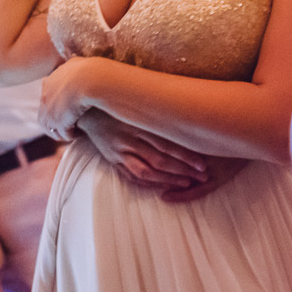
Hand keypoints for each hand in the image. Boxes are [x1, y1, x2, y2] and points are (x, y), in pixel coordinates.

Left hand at [38, 56, 106, 137]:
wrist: (90, 79)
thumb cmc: (89, 70)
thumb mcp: (77, 63)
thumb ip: (72, 64)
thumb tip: (73, 59)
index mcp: (48, 83)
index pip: (46, 99)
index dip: (56, 107)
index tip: (68, 110)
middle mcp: (45, 98)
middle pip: (45, 116)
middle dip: (56, 123)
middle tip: (69, 126)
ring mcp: (50, 111)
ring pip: (51, 128)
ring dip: (62, 132)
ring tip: (74, 133)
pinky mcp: (59, 123)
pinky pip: (63, 134)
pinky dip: (71, 135)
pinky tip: (80, 133)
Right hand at [72, 108, 213, 192]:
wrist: (88, 110)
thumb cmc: (120, 105)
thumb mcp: (138, 105)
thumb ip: (159, 112)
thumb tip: (188, 116)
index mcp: (138, 123)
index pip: (166, 144)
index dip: (186, 156)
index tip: (203, 165)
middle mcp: (128, 139)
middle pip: (159, 160)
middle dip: (183, 170)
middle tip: (202, 177)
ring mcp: (119, 152)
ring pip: (147, 172)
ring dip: (169, 180)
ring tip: (187, 183)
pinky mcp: (112, 160)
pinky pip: (132, 177)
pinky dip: (149, 183)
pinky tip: (164, 186)